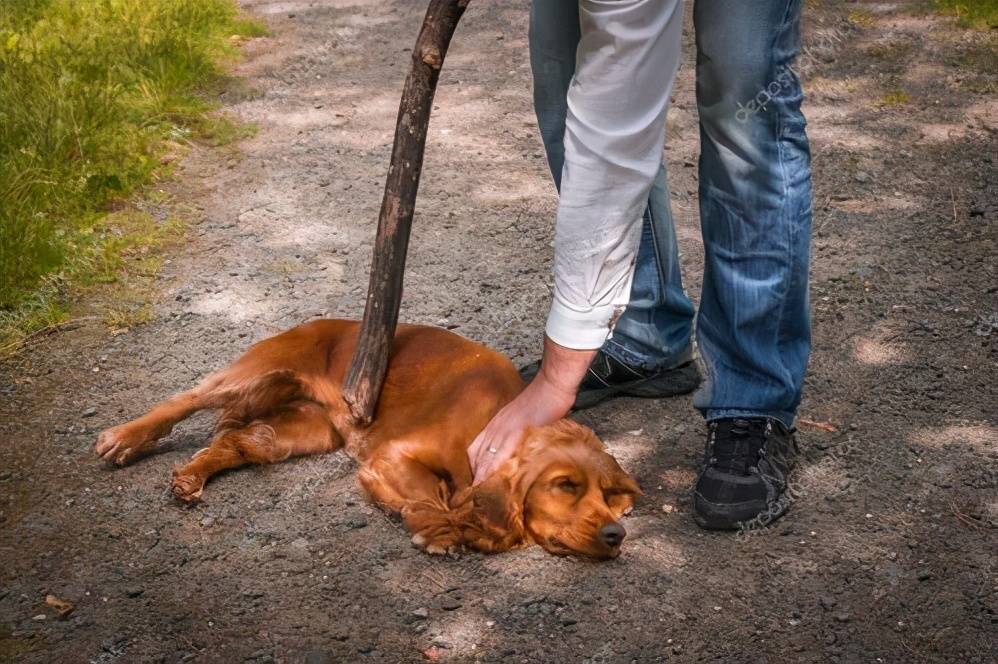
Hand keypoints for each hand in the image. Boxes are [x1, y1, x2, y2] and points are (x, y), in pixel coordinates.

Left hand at [468, 337, 595, 483]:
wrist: (552, 385)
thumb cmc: (544, 401)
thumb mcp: (524, 419)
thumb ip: (520, 435)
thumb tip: (523, 451)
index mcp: (496, 424)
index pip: (476, 449)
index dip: (474, 468)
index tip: (474, 485)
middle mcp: (495, 427)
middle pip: (477, 456)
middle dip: (475, 477)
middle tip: (473, 497)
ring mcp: (503, 429)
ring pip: (485, 457)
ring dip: (481, 477)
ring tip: (480, 496)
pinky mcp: (515, 432)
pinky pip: (500, 455)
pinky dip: (493, 470)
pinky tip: (491, 483)